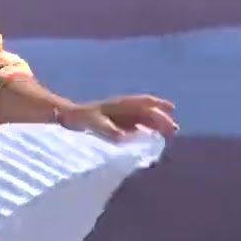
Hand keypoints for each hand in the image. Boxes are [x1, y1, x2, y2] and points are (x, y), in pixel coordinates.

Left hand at [59, 94, 177, 139]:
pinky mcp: (117, 123)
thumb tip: (123, 137)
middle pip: (148, 110)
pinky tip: (151, 138)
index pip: (143, 102)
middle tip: (174, 130)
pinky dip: (147, 129)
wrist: (67, 116)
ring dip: (157, 124)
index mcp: (119, 105)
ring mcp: (121, 115)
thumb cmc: (79, 118)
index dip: (158, 104)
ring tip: (169, 134)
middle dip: (162, 118)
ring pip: (144, 117)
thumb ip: (107, 129)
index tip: (171, 109)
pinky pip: (137, 124)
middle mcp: (123, 108)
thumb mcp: (92, 122)